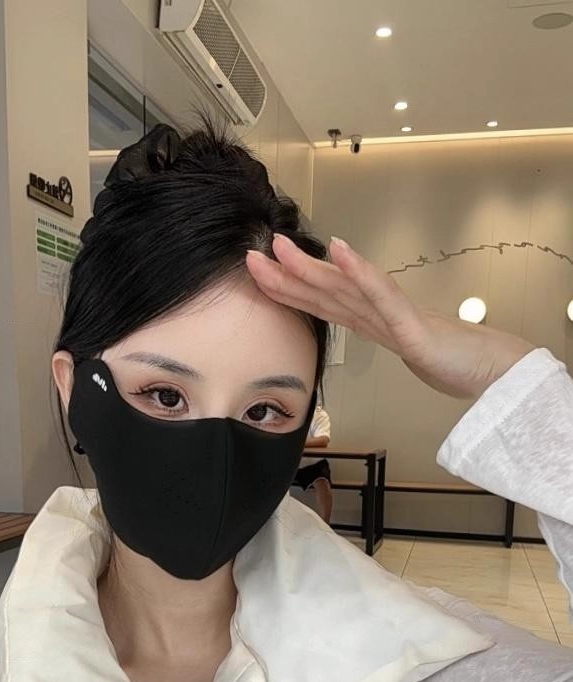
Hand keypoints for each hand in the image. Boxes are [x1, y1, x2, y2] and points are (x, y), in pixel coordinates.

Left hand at [246, 235, 534, 398]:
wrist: (493, 370)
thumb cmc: (453, 356)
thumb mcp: (406, 346)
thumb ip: (384, 332)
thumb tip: (363, 324)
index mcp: (371, 321)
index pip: (321, 302)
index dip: (287, 287)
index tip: (257, 271)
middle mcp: (376, 314)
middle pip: (324, 291)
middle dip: (284, 274)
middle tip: (252, 253)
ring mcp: (393, 317)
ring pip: (345, 287)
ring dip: (310, 267)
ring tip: (281, 247)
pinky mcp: (412, 327)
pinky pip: (382, 295)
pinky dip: (360, 271)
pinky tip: (340, 249)